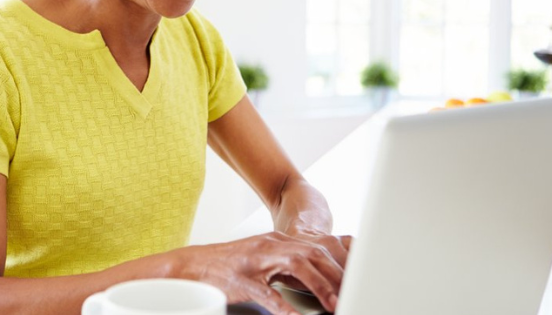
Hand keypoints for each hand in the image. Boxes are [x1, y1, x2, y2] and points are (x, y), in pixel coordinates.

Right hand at [172, 232, 346, 314]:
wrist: (194, 265)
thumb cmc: (228, 268)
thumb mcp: (264, 266)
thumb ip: (287, 271)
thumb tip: (314, 288)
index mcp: (278, 243)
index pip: (318, 249)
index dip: (340, 265)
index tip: (357, 280)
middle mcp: (272, 245)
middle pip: (315, 253)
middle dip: (338, 274)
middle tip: (354, 293)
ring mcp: (259, 259)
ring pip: (300, 264)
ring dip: (321, 285)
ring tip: (335, 305)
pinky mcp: (245, 279)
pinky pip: (270, 294)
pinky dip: (287, 308)